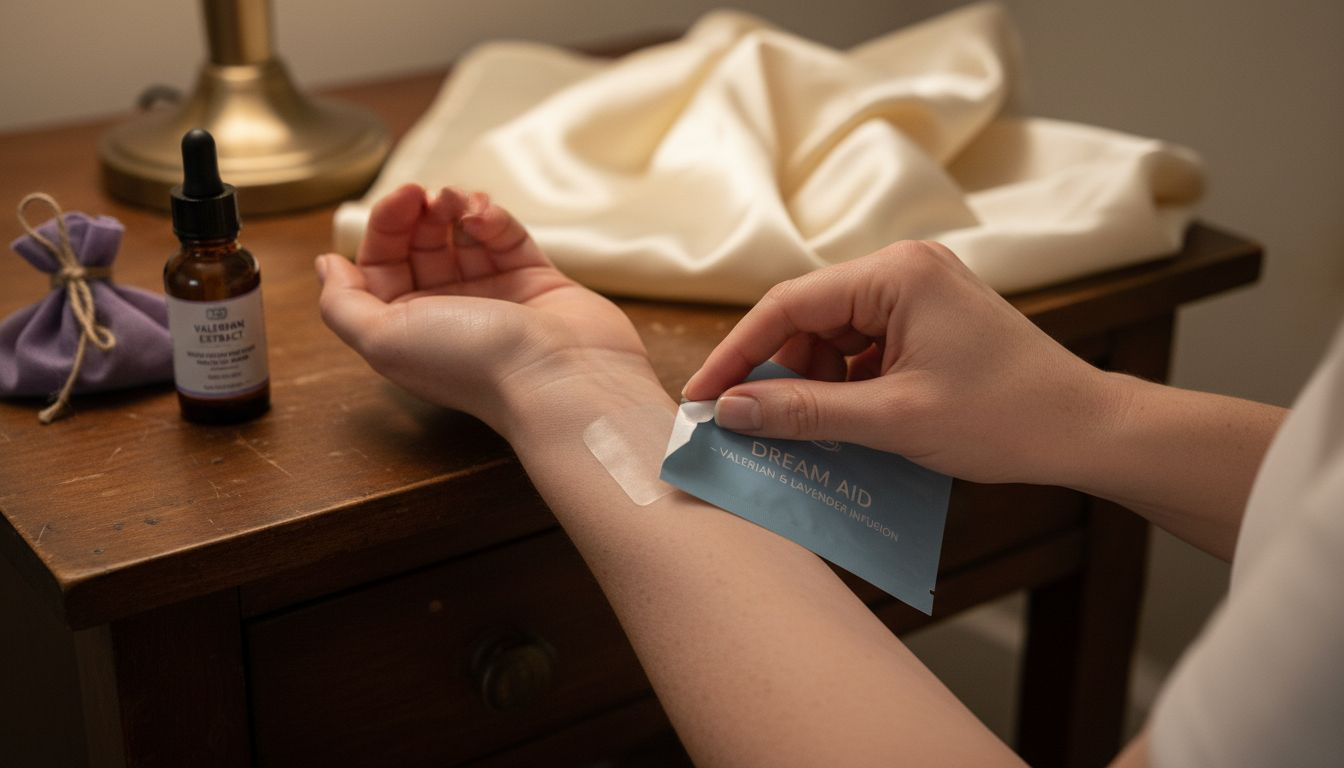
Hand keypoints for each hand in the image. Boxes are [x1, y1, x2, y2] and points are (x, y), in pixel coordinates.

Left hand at [317, 184, 656, 434]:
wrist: (561, 376)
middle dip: (419, 212)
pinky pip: (506, 238)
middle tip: (430, 195)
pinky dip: (493, 219)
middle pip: (420, 246)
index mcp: (407, 330)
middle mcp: (448, 314)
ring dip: (455, 208)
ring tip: (459, 201)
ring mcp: (494, 296)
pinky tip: (487, 216)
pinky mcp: (536, 281)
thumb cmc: (473, 362)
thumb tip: (325, 265)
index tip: (402, 199)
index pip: (382, 265)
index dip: (385, 227)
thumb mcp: (382, 337)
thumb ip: (342, 303)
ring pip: (462, 237)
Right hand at [681, 241, 1117, 484]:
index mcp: (896, 274)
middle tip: (746, 427)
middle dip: (776, 374)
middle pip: (808, 319)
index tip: (702, 397)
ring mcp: (917, 295)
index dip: (737, 354)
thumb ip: (805, 412)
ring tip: (800, 437)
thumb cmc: (1005, 417)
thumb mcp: (894, 419)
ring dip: (810, 387)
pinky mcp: (927, 324)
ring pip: (832, 339)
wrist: (1087, 429)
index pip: (789, 306)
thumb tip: (730, 411)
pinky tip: (838, 428)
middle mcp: (903, 270)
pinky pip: (862, 352)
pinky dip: (843, 389)